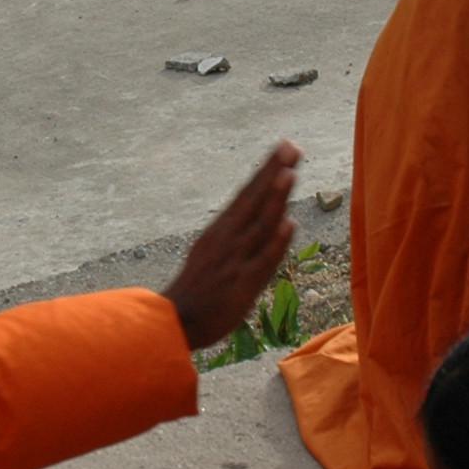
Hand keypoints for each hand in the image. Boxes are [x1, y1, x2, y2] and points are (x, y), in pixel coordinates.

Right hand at [163, 142, 300, 347]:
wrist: (176, 322)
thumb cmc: (198, 289)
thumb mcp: (213, 253)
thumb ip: (240, 235)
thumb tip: (274, 220)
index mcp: (220, 231)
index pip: (248, 194)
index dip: (268, 170)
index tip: (285, 147)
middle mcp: (228, 240)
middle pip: (254, 201)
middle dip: (274, 172)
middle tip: (291, 147)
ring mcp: (235, 260)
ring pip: (259, 224)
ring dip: (275, 199)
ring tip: (289, 173)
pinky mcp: (242, 284)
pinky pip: (262, 260)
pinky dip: (275, 242)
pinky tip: (288, 225)